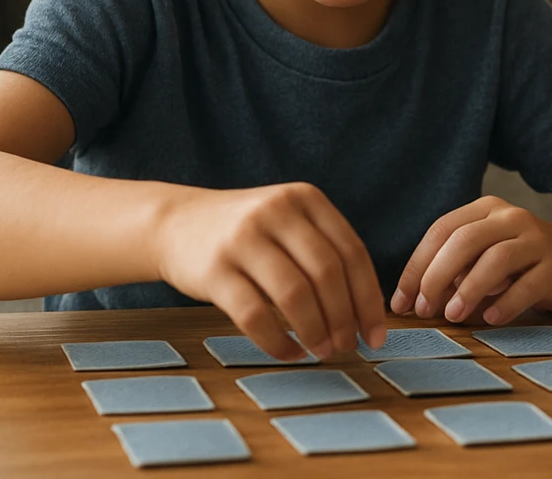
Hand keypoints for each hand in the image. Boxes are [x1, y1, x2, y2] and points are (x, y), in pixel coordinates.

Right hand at [153, 182, 388, 359]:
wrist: (175, 223)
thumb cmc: (246, 233)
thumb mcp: (288, 221)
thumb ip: (324, 250)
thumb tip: (368, 311)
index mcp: (305, 199)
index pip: (352, 252)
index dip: (369, 298)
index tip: (377, 333)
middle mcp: (276, 211)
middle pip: (327, 273)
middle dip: (344, 318)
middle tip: (348, 347)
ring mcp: (243, 238)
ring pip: (294, 295)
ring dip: (315, 332)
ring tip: (322, 351)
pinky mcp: (213, 269)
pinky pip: (254, 316)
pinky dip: (277, 341)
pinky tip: (289, 352)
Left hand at [391, 196, 551, 325]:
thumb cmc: (521, 262)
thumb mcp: (485, 255)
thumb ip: (454, 270)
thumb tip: (414, 299)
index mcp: (486, 209)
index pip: (442, 230)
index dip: (417, 266)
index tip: (402, 301)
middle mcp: (511, 218)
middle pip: (465, 240)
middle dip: (437, 276)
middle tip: (424, 310)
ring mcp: (537, 240)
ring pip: (497, 258)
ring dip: (469, 289)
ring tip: (453, 316)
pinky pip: (528, 284)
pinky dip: (506, 303)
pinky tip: (491, 319)